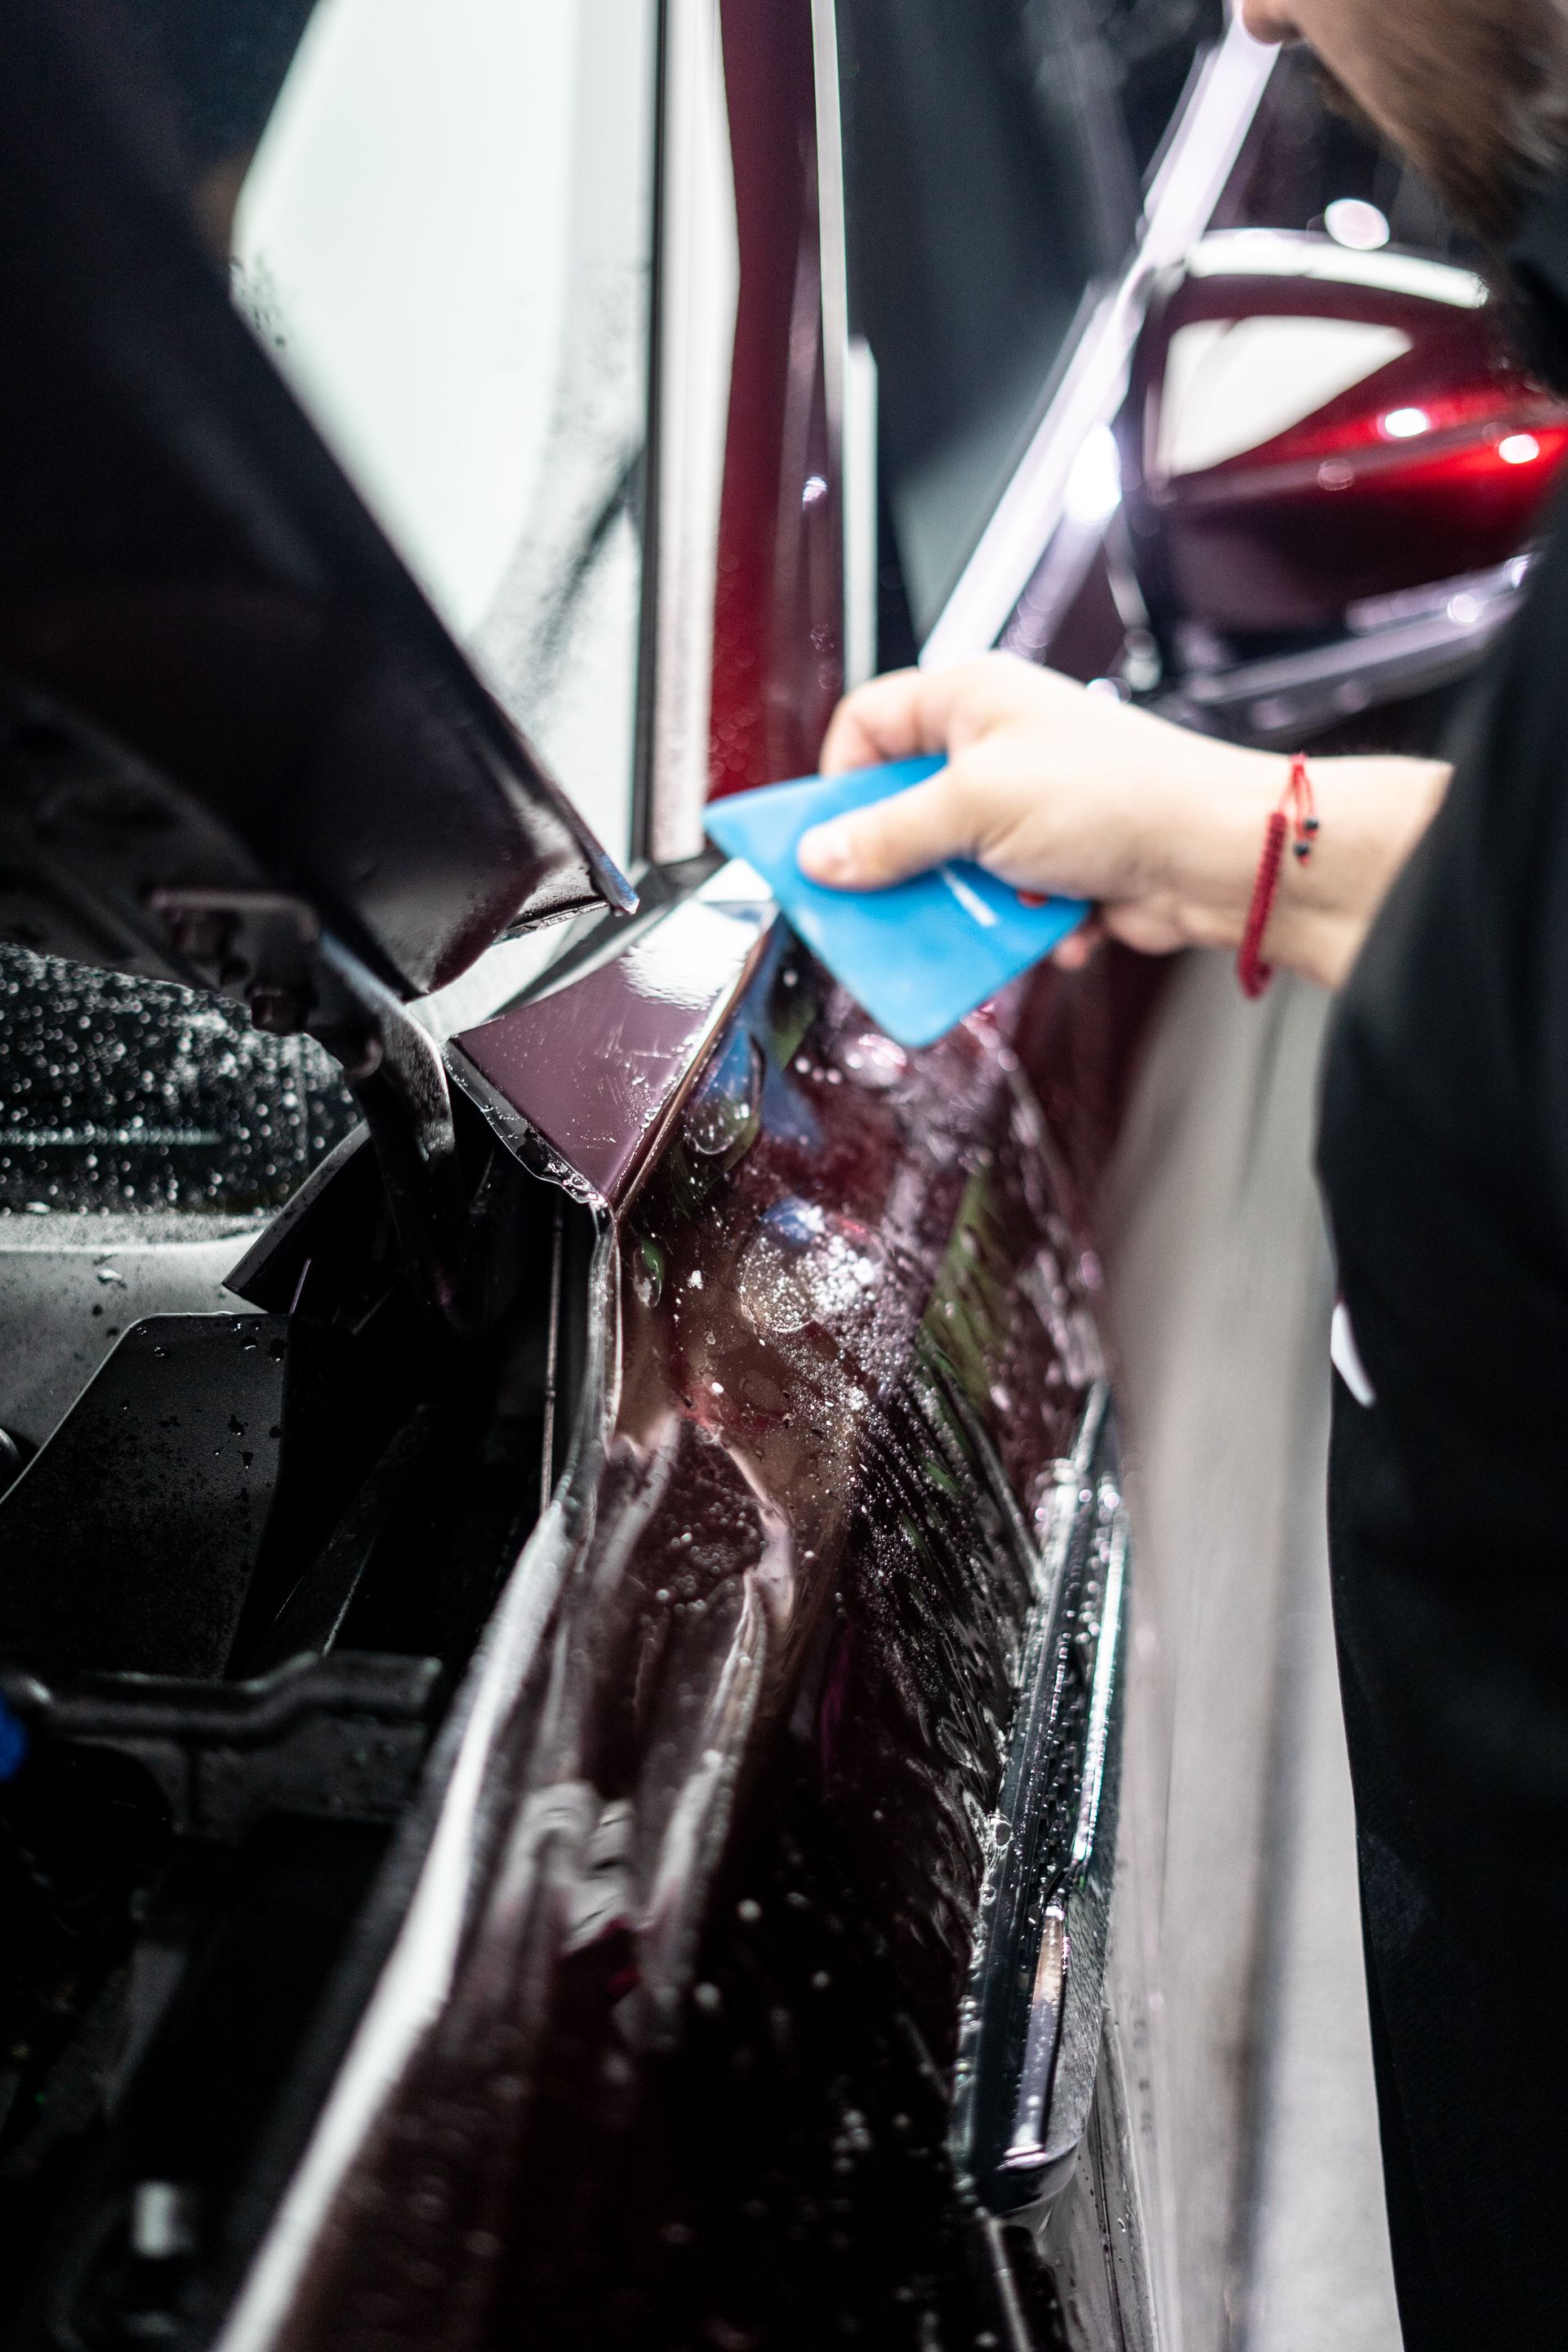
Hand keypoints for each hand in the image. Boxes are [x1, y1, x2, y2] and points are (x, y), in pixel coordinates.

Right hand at [798, 654, 1448, 989]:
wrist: (1214, 853)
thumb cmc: (1120, 792)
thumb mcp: (977, 807)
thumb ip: (888, 835)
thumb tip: (822, 856)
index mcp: (969, 700)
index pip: (866, 727)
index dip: (837, 784)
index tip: (823, 840)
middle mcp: (994, 748)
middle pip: (900, 810)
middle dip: (896, 864)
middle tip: (875, 899)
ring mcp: (1024, 811)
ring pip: (947, 870)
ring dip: (959, 906)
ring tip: (978, 918)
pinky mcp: (1052, 867)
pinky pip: (996, 907)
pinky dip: (1012, 926)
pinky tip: (1048, 924)